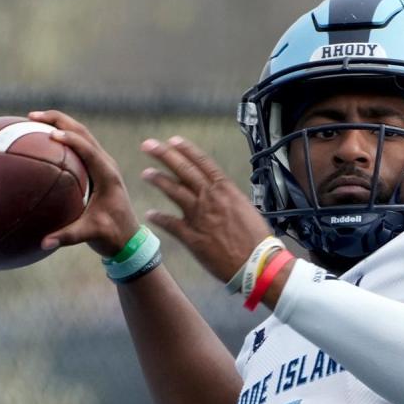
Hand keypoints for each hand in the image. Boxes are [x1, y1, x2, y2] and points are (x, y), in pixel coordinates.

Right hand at [28, 110, 141, 256]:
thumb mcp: (91, 235)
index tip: (49, 134)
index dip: (70, 139)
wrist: (130, 239)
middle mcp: (106, 164)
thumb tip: (43, 242)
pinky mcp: (97, 168)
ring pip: (81, 134)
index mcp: (107, 175)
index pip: (88, 149)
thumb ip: (68, 237)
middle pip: (82, 132)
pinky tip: (41, 139)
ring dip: (59, 124)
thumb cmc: (112, 236)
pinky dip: (61, 137)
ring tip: (32, 119)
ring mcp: (102, 164)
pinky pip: (79, 146)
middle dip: (58, 120)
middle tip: (31, 116)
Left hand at [140, 136, 274, 282]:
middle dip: (164, 155)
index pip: (203, 163)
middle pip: (184, 170)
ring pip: (174, 191)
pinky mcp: (191, 236)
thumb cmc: (258, 239)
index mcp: (226, 190)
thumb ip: (230, 201)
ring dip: (158, 180)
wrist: (257, 263)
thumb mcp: (246, 210)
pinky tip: (150, 214)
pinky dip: (158, 218)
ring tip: (146, 173)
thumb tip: (223, 198)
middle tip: (148, 145)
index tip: (173, 140)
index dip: (186, 150)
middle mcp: (210, 198)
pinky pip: (170, 224)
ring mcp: (199, 216)